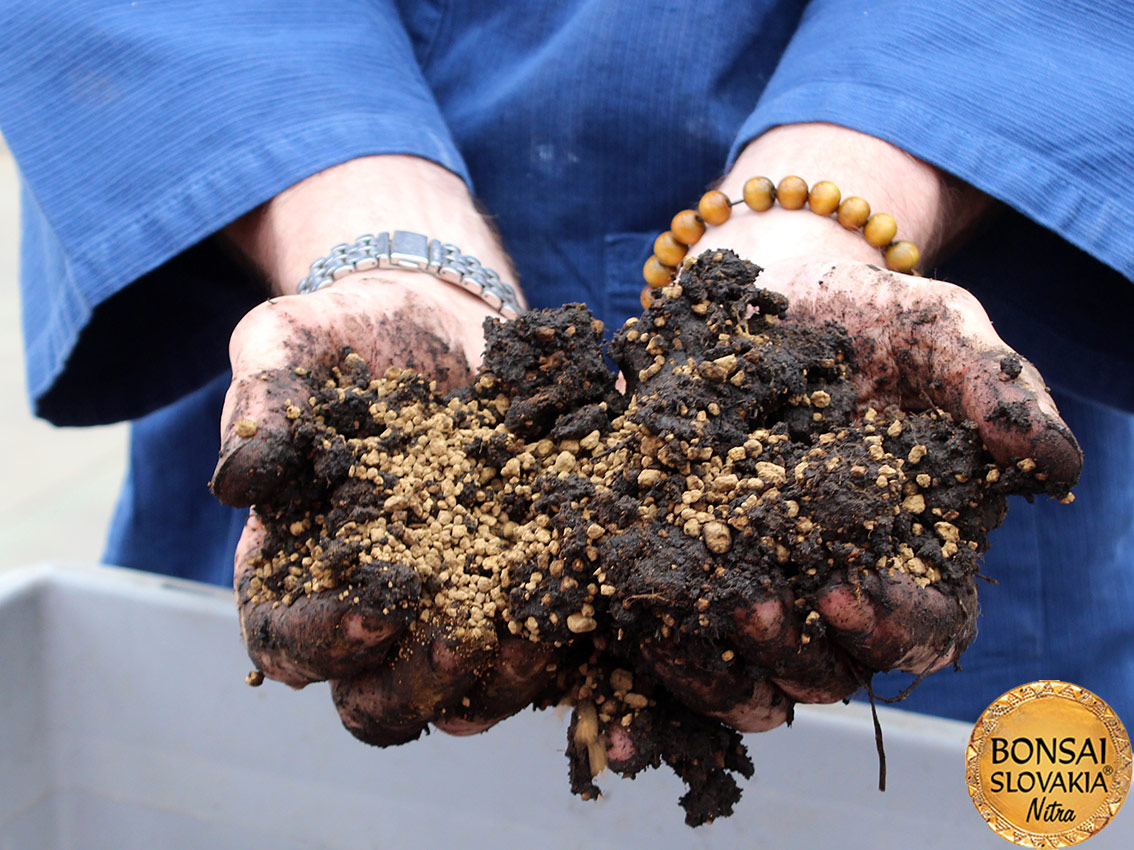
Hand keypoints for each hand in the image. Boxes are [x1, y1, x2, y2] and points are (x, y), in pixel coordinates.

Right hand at [212, 274, 554, 743]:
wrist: (438, 314)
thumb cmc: (346, 335)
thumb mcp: (287, 345)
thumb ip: (261, 404)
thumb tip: (237, 485)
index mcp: (295, 568)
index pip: (287, 641)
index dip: (323, 643)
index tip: (372, 610)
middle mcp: (370, 607)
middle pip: (379, 697)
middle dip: (417, 683)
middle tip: (458, 637)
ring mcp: (449, 604)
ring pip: (466, 692)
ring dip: (497, 682)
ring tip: (532, 637)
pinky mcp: (517, 587)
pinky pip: (538, 643)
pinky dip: (561, 641)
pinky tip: (582, 609)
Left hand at [606, 123, 1080, 734]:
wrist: (771, 281)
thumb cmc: (870, 313)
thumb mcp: (938, 331)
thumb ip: (993, 388)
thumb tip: (1044, 461)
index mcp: (904, 554)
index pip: (917, 624)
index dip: (887, 622)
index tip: (843, 588)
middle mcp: (823, 584)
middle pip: (818, 663)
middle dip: (785, 651)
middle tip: (747, 609)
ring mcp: (743, 578)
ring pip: (731, 664)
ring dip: (703, 671)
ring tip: (664, 633)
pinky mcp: (668, 557)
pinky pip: (651, 631)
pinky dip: (627, 666)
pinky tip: (601, 702)